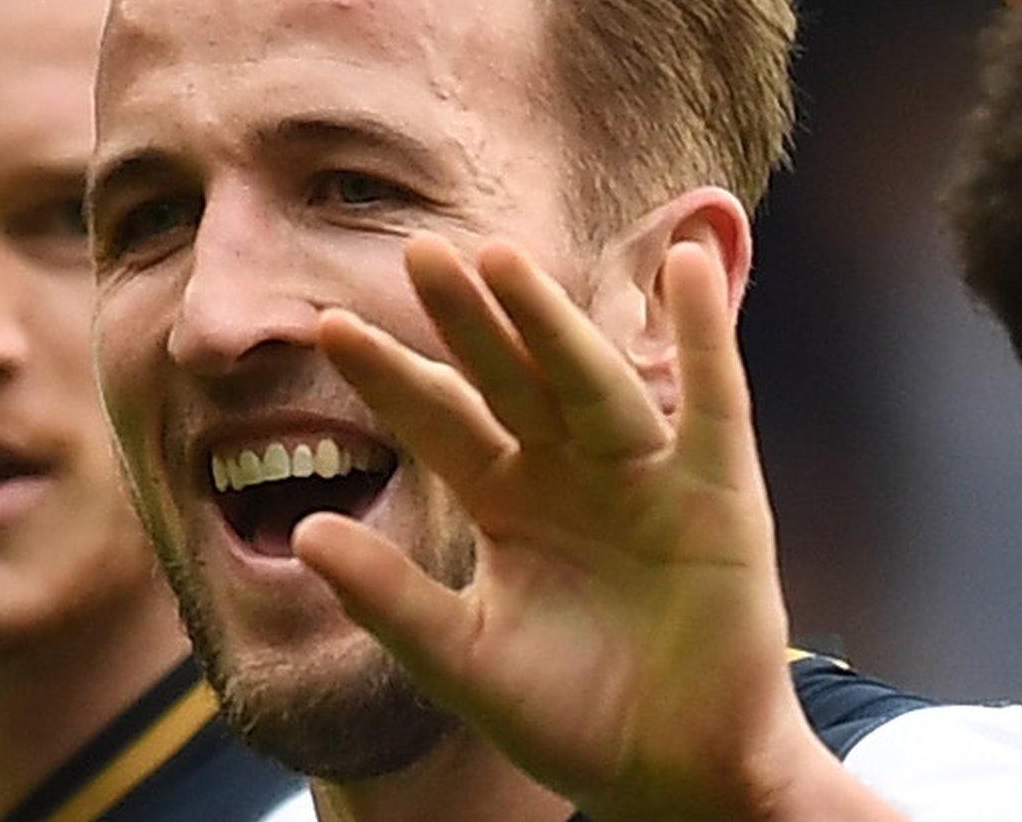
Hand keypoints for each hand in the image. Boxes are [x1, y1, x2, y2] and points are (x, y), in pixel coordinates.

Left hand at [293, 232, 900, 821]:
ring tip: (503, 259)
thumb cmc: (572, 717)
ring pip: (589, 382)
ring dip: (550, 321)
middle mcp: (569, 472)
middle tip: (418, 253)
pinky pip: (715, 403)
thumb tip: (300, 532)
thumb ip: (391, 600)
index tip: (329, 325)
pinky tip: (682, 265)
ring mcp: (644, 476)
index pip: (439, 421)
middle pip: (508, 380)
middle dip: (465, 320)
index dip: (389, 375)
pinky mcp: (721, 495)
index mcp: (506, 502)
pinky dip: (704, 335)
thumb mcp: (465, 662)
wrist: (677, 778)